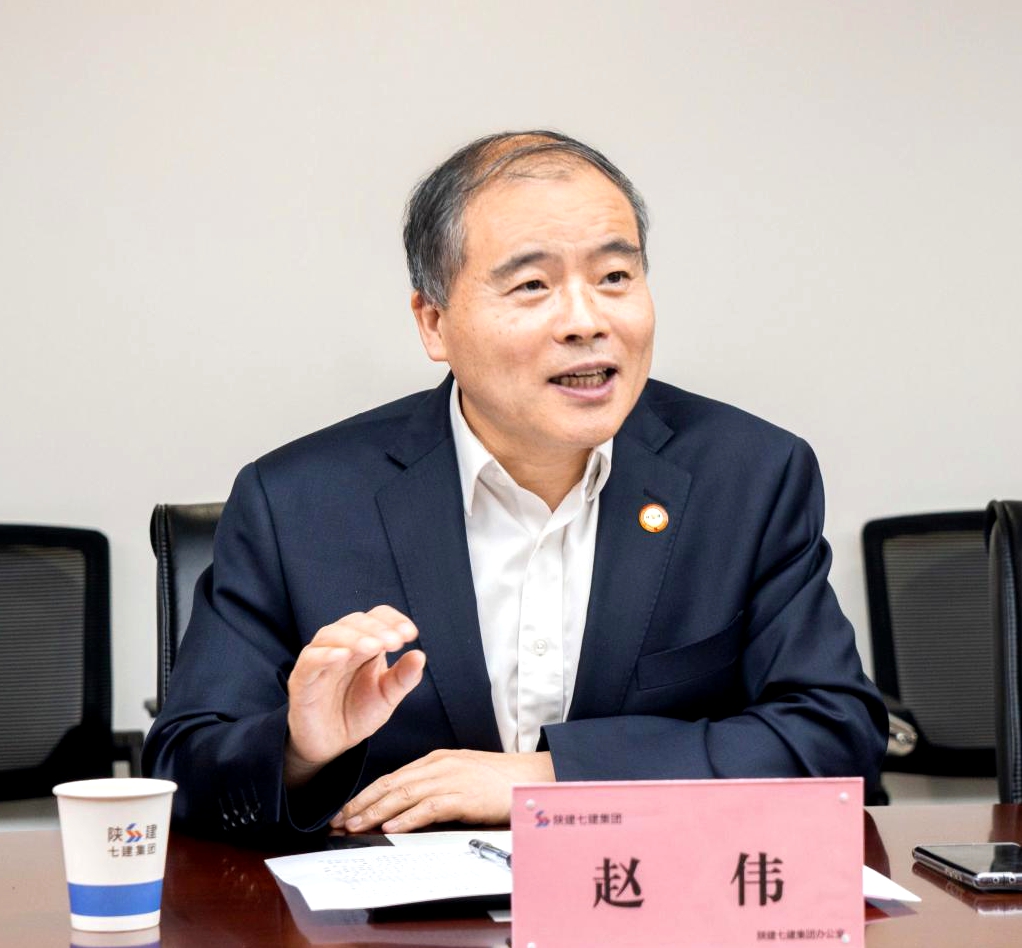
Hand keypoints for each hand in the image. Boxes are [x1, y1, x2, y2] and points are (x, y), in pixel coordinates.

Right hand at [284, 605, 425, 787]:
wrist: (331, 745)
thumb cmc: (358, 713)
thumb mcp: (387, 696)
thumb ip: (403, 677)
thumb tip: (421, 655)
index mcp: (364, 643)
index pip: (377, 617)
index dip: (393, 620)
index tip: (410, 635)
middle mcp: (341, 645)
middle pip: (355, 621)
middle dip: (377, 629)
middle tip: (394, 642)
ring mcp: (320, 659)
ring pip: (331, 634)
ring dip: (355, 637)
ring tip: (374, 647)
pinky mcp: (302, 678)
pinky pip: (311, 659)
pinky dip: (325, 654)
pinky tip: (343, 656)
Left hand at [332, 749, 555, 832]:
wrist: (532, 778)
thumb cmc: (498, 781)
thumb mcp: (460, 777)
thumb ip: (434, 786)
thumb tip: (405, 808)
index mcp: (436, 760)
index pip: (392, 776)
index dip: (366, 794)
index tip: (346, 810)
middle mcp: (439, 765)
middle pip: (391, 784)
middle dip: (362, 803)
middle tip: (339, 821)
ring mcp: (451, 778)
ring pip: (404, 794)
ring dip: (375, 812)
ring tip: (355, 826)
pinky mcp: (463, 795)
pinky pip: (429, 807)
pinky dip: (407, 818)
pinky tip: (391, 828)